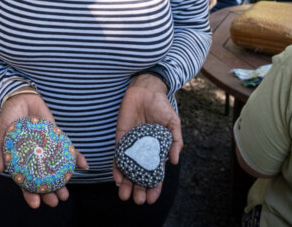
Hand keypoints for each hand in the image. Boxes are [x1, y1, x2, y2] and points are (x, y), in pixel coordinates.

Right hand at [0, 90, 87, 208]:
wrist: (22, 97)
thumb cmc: (10, 116)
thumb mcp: (3, 132)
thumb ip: (1, 149)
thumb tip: (0, 169)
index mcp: (21, 160)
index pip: (25, 181)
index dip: (29, 193)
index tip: (36, 204)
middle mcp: (35, 157)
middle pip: (42, 180)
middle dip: (49, 193)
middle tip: (55, 201)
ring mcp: (47, 149)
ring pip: (55, 170)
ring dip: (62, 182)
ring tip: (66, 193)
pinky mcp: (57, 139)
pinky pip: (68, 150)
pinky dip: (76, 158)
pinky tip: (83, 165)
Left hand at [113, 74, 182, 204]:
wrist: (146, 90)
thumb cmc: (162, 106)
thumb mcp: (173, 123)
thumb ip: (175, 141)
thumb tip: (174, 161)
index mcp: (158, 151)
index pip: (156, 174)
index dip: (154, 187)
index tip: (151, 199)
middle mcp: (144, 151)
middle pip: (140, 175)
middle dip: (138, 189)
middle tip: (137, 200)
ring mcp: (131, 146)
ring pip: (128, 169)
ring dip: (126, 183)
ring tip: (125, 195)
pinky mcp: (121, 138)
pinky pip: (117, 155)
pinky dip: (117, 167)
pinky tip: (117, 178)